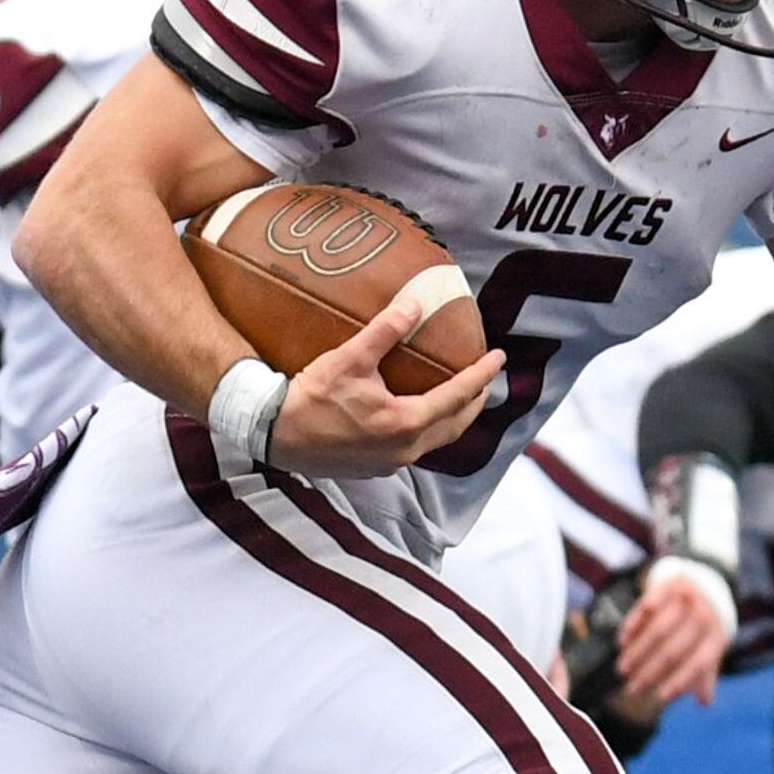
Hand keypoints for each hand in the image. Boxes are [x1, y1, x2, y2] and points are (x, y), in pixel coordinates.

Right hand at [264, 293, 508, 481]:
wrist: (273, 434)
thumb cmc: (311, 398)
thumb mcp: (349, 359)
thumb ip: (384, 331)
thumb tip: (414, 305)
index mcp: (405, 423)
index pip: (458, 396)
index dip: (481, 375)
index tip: (500, 358)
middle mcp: (404, 450)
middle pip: (455, 425)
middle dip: (475, 401)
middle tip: (485, 378)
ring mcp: (390, 463)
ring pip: (437, 440)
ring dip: (453, 418)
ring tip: (460, 397)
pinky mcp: (374, 468)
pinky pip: (415, 448)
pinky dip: (429, 429)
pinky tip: (421, 416)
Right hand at [610, 561, 735, 711]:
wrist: (703, 578)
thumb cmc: (704, 623)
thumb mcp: (712, 644)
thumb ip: (706, 673)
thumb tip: (704, 702)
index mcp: (717, 635)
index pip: (698, 664)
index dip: (679, 682)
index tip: (659, 698)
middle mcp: (704, 616)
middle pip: (673, 650)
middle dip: (649, 673)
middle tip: (631, 689)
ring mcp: (685, 598)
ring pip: (657, 630)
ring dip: (637, 653)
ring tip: (622, 669)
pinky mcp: (667, 585)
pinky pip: (646, 607)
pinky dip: (632, 626)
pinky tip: (622, 642)